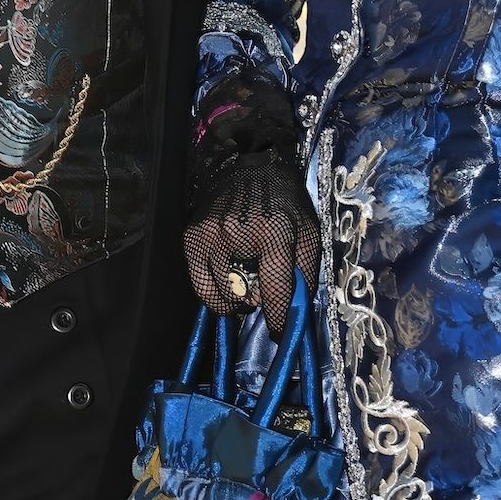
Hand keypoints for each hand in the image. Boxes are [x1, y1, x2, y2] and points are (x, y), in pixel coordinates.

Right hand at [184, 154, 320, 335]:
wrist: (250, 165)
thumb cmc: (286, 201)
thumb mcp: (308, 231)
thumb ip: (305, 271)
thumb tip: (295, 311)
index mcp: (274, 232)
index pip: (275, 289)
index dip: (277, 319)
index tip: (279, 334)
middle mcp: (237, 234)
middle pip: (244, 295)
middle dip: (256, 303)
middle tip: (262, 296)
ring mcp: (210, 235)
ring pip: (219, 294)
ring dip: (234, 300)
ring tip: (245, 289)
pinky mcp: (192, 237)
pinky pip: (199, 282)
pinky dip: (213, 293)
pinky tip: (226, 286)